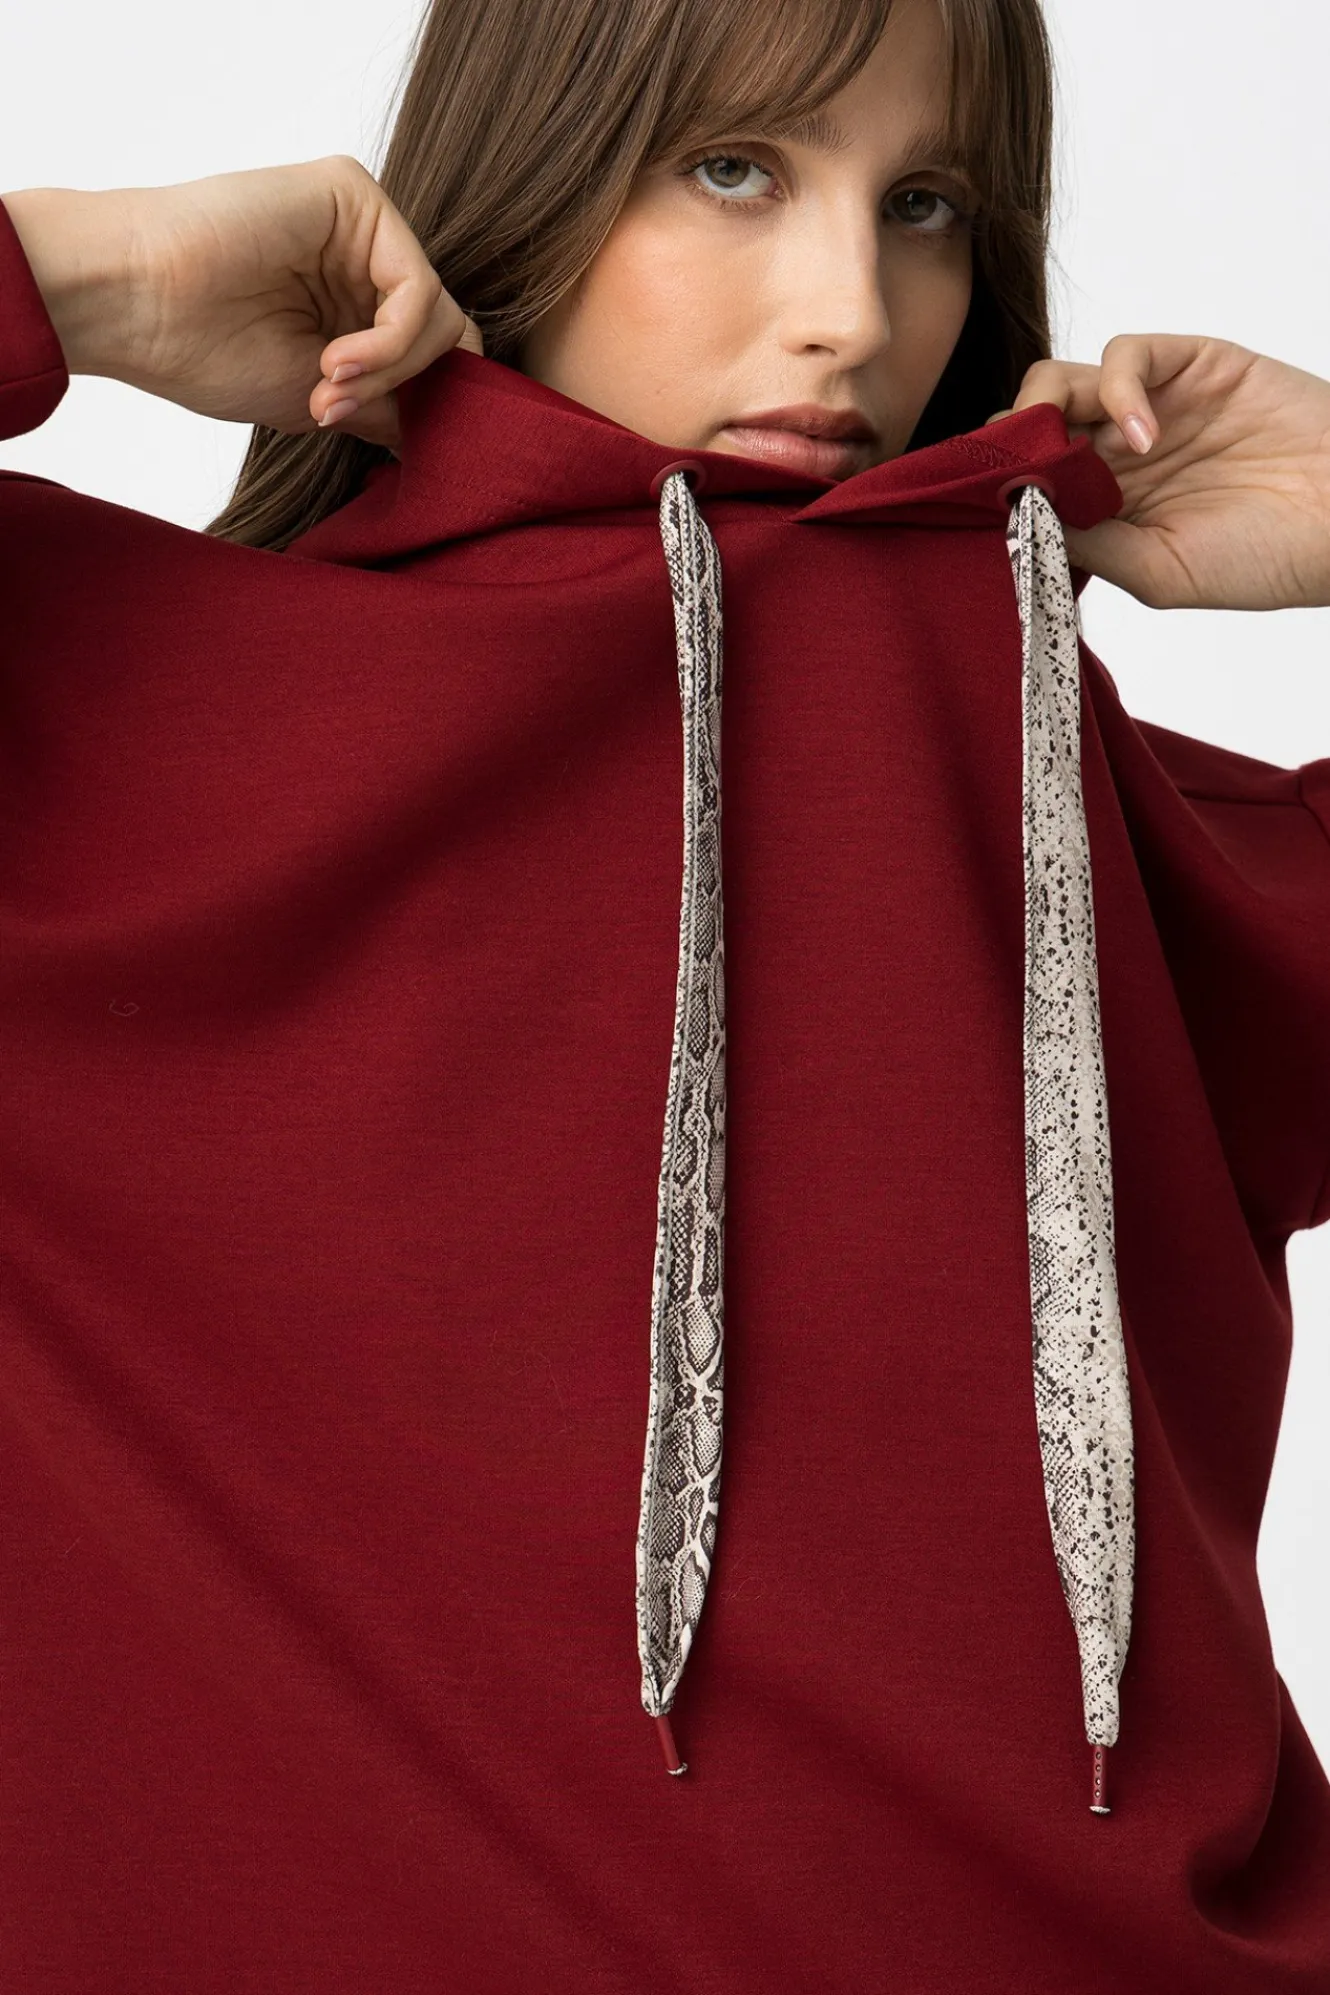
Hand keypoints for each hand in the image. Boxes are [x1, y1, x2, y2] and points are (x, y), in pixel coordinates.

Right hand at [2, 159, 482, 451]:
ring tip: (328, 388)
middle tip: (338, 410)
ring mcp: (362, 223)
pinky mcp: (352, 195)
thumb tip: (459, 435)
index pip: (435, 354)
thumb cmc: (207, 354)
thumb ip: (392, 406)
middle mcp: (364, 256)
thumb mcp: (323, 401)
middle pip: (448, 335)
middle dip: (408, 390)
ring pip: (440, 314)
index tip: (384, 441)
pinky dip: (390, 340)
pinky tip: (335, 361)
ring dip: (393, 369)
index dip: (428, 404)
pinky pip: (416, 283)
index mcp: (355, 301)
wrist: (138, 306)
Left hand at [989, 334, 1329, 610]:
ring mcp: (1152, 405)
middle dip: (1009, 442)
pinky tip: (1142, 438)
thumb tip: (1016, 511)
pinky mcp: (1192, 365)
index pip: (1024, 479)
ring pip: (1062, 381)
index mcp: (1102, 506)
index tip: (985, 503)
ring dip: (1046, 409)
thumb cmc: (1264, 559)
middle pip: (1030, 424)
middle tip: (1017, 470)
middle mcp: (1116, 454)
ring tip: (1073, 455)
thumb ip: (1087, 539)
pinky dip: (1118, 388)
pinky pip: (1128, 354)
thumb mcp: (1157, 570)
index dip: (998, 482)